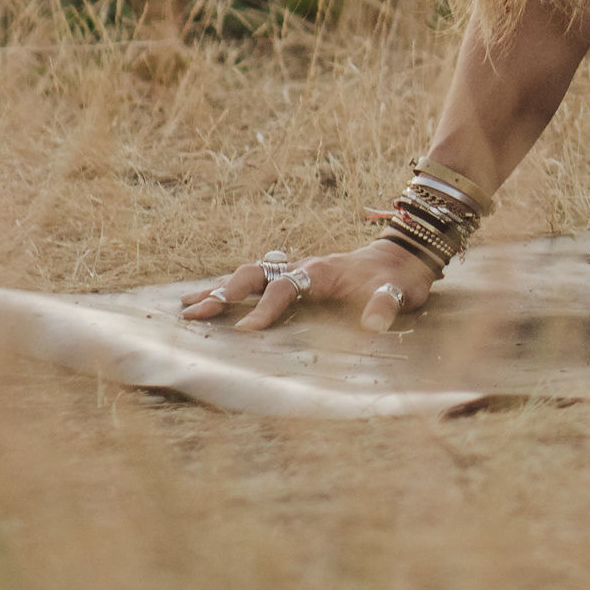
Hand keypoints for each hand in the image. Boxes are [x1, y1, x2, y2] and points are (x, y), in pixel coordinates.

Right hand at [180, 239, 436, 333]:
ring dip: (219, 289)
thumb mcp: (399, 293)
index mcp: (320, 271)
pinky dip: (231, 290)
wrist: (403, 258)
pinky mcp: (296, 279)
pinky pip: (257, 282)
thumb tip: (375, 323)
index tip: (247, 332)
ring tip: (186, 305)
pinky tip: (211, 300)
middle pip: (254, 275)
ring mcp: (296, 271)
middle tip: (194, 313)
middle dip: (223, 294)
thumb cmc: (398, 279)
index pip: (284, 287)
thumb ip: (386, 306)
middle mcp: (302, 267)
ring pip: (249, 275)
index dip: (266, 308)